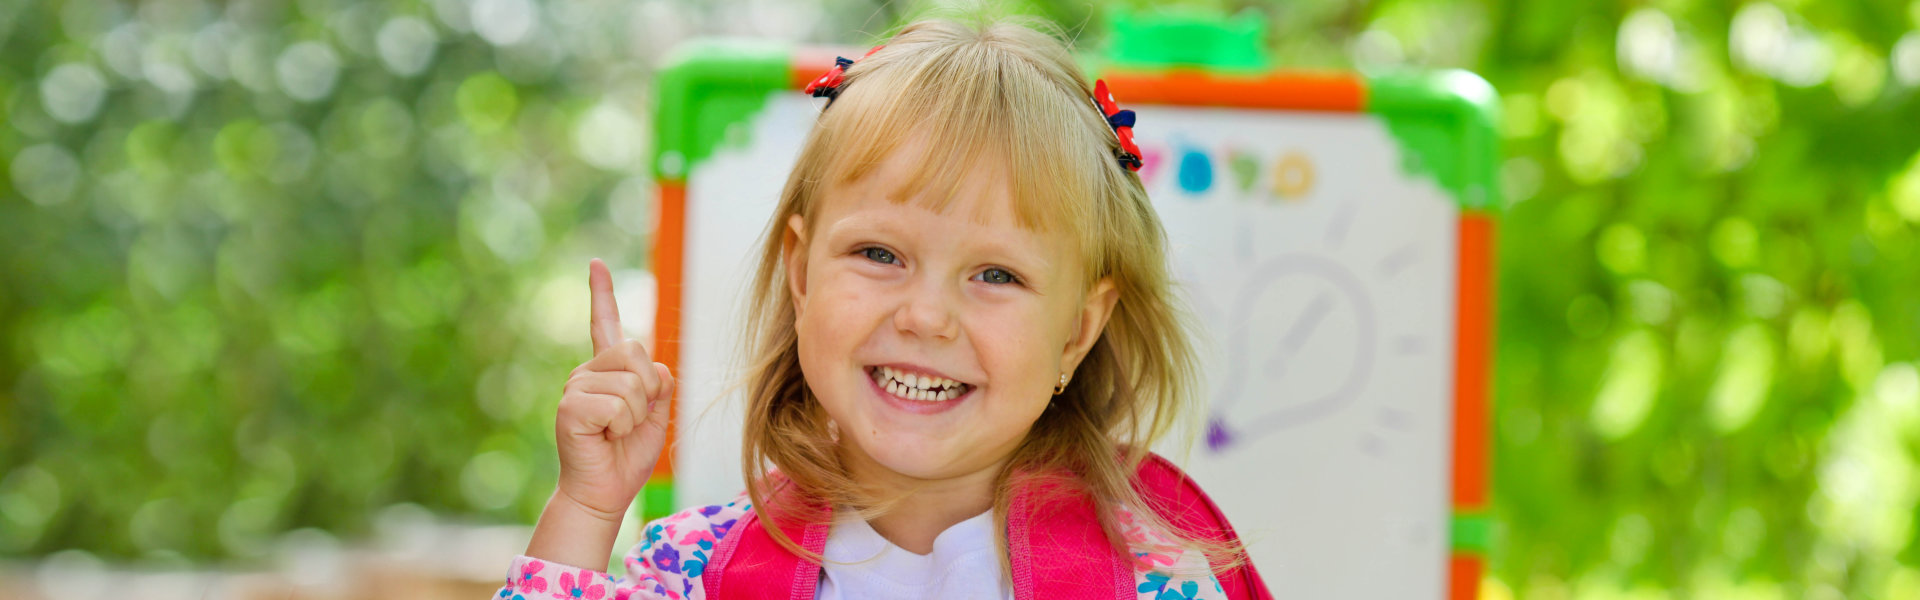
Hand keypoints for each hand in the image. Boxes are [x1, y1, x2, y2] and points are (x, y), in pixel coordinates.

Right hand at [552, 258, 673, 522]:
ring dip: (637, 415)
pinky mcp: (570, 407)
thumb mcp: (656, 414)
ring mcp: (575, 388)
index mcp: (607, 370)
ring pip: (631, 383)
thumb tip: (656, 366)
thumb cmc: (628, 455)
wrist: (605, 492)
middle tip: (630, 419)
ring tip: (616, 432)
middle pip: (635, 351)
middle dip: (648, 390)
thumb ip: (659, 384)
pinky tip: (605, 437)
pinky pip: (618, 404)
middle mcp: (587, 372)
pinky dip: (623, 426)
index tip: (597, 263)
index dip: (602, 293)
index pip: (604, 323)